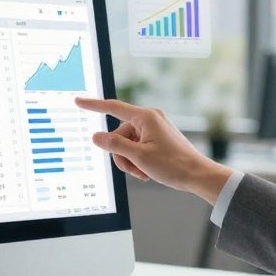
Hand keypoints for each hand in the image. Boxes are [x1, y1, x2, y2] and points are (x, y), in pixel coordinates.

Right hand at [75, 97, 231, 202]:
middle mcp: (149, 119)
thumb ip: (115, 146)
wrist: (197, 175)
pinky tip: (147, 171)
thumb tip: (96, 137)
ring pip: (125, 145)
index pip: (113, 108)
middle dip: (121, 155)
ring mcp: (152, 129)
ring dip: (130, 161)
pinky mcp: (155, 139)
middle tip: (135, 168)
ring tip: (143, 172)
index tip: (79, 101)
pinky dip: (137, 161)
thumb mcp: (139, 157)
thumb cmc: (173, 165)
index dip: (93, 105)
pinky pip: (136, 148)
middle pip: (118, 135)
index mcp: (145, 117)